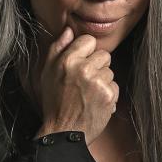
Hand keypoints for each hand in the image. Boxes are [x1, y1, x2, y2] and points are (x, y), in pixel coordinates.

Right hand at [34, 26, 118, 145]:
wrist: (63, 132)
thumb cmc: (54, 101)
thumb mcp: (47, 72)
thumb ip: (58, 48)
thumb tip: (69, 30)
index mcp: (67, 60)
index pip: (89, 40)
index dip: (86, 52)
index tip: (80, 64)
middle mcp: (83, 69)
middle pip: (103, 54)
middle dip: (96, 66)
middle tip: (83, 81)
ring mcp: (98, 82)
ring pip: (110, 70)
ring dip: (102, 80)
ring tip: (88, 93)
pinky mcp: (108, 95)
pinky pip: (114, 85)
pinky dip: (107, 93)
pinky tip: (95, 101)